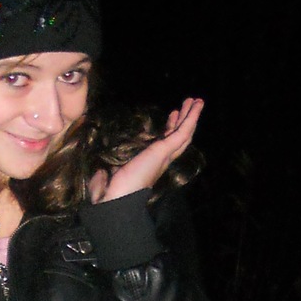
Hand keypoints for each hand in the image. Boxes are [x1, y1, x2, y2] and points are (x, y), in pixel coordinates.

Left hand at [88, 98, 202, 203]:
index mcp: (151, 163)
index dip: (170, 128)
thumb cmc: (111, 191)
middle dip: (184, 120)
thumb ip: (113, 166)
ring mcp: (165, 155)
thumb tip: (103, 169)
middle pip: (179, 137)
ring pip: (184, 133)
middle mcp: (161, 160)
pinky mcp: (164, 151)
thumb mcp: (112, 171)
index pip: (165, 143)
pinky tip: (196, 105)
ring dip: (191, 115)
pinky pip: (182, 132)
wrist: (117, 200)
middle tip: (188, 104)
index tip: (172, 115)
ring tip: (197, 100)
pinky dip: (191, 117)